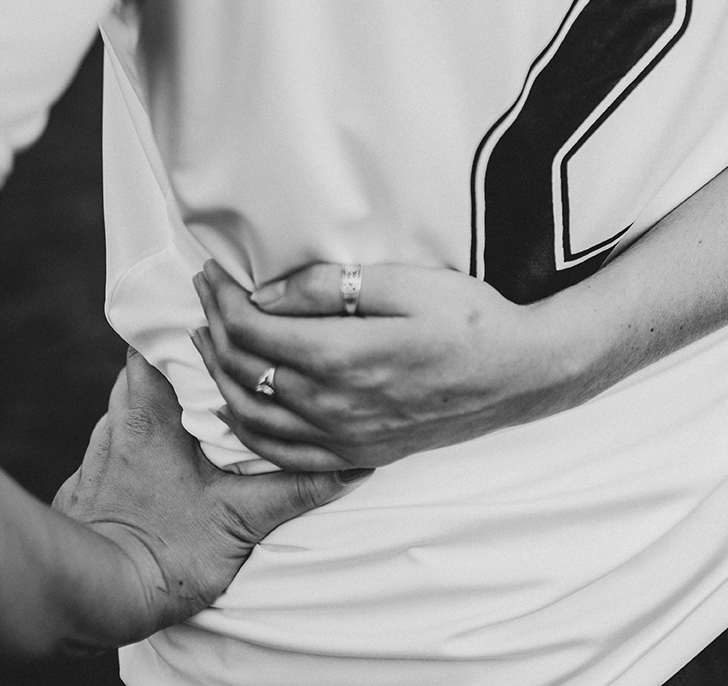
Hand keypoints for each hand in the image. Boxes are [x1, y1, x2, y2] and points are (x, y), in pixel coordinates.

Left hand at [50, 350, 365, 650]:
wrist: (92, 600)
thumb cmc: (164, 552)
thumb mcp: (242, 519)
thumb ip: (295, 488)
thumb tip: (352, 467)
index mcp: (151, 414)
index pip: (154, 343)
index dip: (183, 330)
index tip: (219, 326)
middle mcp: (117, 425)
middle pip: (141, 372)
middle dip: (175, 368)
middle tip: (220, 371)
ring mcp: (95, 458)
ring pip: (126, 412)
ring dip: (156, 411)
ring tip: (196, 418)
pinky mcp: (83, 490)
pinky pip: (111, 451)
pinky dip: (134, 449)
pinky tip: (159, 468)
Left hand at [190, 261, 575, 470]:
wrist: (520, 374)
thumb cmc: (470, 319)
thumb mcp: (407, 283)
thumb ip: (332, 287)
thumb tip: (269, 294)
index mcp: (343, 356)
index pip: (254, 329)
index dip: (225, 298)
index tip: (214, 273)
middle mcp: (334, 404)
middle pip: (246, 369)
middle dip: (216, 326)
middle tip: (207, 294)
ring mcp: (345, 436)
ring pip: (254, 415)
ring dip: (219, 377)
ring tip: (209, 342)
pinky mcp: (358, 453)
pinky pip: (284, 453)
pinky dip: (249, 431)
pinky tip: (238, 408)